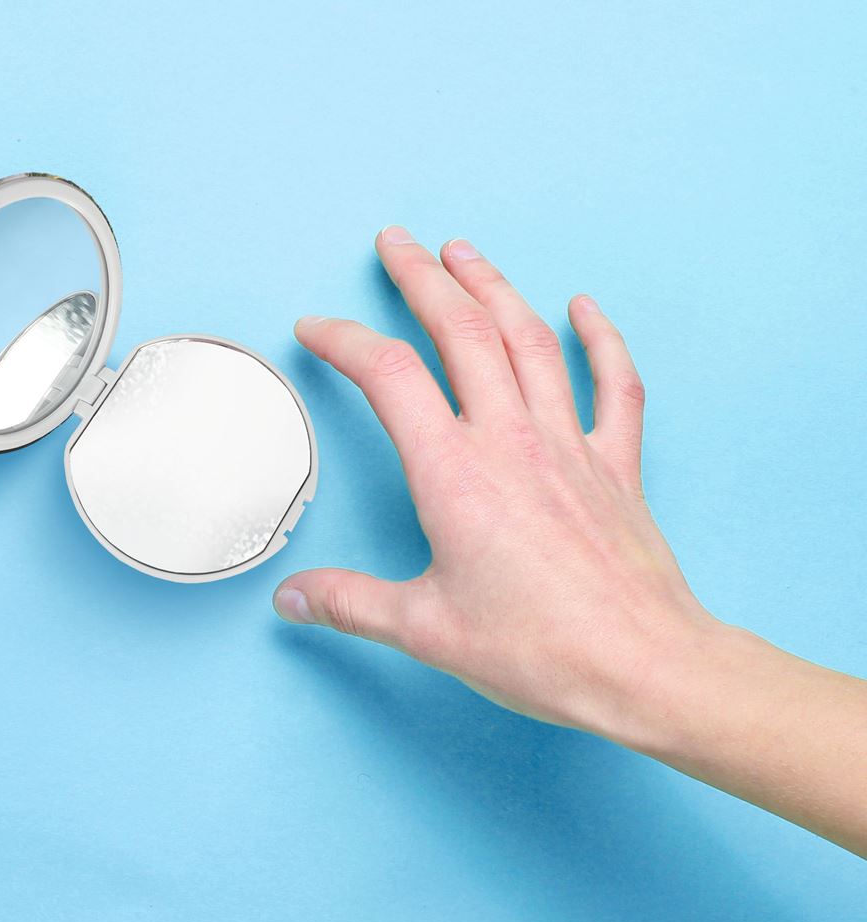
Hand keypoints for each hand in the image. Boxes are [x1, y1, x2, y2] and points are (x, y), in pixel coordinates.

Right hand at [273, 226, 717, 738]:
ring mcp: (569, 445)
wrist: (641, 667)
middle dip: (422, 278)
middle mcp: (510, 441)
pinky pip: (615, 384)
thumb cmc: (539, 651)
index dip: (344, 340)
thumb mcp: (425, 630)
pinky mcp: (615, 464)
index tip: (315, 328)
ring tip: (465, 252)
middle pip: (462, 331)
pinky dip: (602, 339)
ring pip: (529, 340)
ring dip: (494, 288)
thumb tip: (292, 598)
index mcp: (454, 475)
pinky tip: (585, 307)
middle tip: (396, 242)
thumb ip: (350, 603)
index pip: (389, 376)